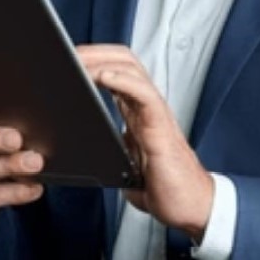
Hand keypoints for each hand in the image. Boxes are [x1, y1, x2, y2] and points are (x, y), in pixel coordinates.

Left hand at [77, 45, 212, 238]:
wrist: (193, 208)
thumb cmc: (165, 188)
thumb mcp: (124, 166)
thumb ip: (108, 153)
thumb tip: (75, 158)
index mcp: (137, 113)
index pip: (117, 70)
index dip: (94, 59)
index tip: (67, 59)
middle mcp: (147, 108)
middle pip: (124, 61)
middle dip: (94, 51)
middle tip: (66, 53)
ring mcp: (156, 116)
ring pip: (133, 70)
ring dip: (102, 60)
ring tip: (79, 60)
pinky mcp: (161, 130)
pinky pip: (145, 95)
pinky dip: (124, 81)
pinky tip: (105, 77)